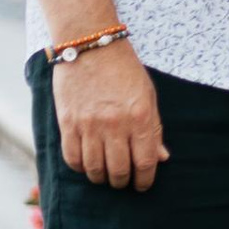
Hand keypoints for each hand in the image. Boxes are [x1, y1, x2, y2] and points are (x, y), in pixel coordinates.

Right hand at [54, 40, 166, 191]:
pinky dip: (80, 167)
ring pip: (94, 169)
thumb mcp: (148, 95)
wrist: (91, 43)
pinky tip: (87, 164)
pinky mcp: (68, 122)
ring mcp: (89, 124)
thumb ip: (154, 129)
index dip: (145, 180)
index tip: (142, 184)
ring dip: (101, 178)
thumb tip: (160, 159)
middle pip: (118, 171)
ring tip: (105, 175)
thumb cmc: (124, 69)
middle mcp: (115, 124)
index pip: (145, 162)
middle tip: (123, 182)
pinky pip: (72, 158)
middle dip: (123, 183)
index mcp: (140, 117)